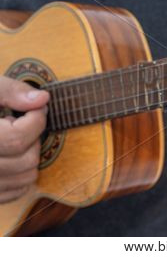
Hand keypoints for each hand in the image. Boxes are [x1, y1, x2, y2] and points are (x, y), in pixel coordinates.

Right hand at [0, 76, 48, 202]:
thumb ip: (9, 91)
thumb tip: (41, 99)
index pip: (17, 139)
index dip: (36, 119)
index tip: (36, 108)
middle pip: (25, 159)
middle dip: (33, 137)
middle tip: (19, 122)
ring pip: (26, 177)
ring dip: (29, 155)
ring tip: (11, 137)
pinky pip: (16, 191)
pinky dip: (21, 174)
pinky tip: (8, 154)